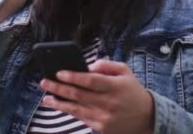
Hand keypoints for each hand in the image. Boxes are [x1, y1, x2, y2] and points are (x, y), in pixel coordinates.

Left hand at [39, 60, 153, 133]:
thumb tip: (88, 66)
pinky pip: (81, 118)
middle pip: (78, 95)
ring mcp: (104, 117)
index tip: (59, 72)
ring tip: (47, 96)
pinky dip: (69, 111)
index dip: (73, 76)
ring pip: (76, 109)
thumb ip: (106, 65)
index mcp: (115, 86)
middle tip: (44, 82)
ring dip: (59, 102)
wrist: (147, 117)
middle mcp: (109, 102)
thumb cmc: (132, 90)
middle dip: (59, 88)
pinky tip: (60, 105)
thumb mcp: (125, 71)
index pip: (90, 80)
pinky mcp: (101, 127)